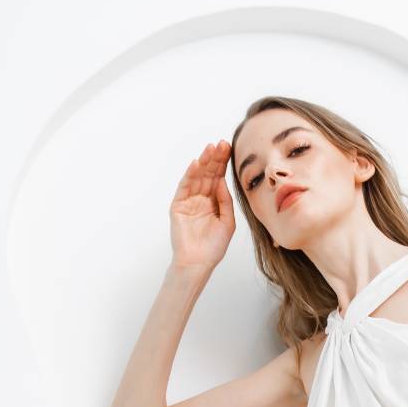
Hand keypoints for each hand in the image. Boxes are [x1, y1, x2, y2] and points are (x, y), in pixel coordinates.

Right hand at [170, 139, 235, 268]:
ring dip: (203, 162)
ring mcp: (189, 200)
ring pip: (196, 176)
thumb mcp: (227, 222)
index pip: (218, 177)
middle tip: (222, 143)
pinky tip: (196, 164)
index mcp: (214, 200)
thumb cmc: (214, 247)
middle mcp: (201, 197)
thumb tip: (222, 181)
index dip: (223, 163)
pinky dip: (189, 175)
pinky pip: (184, 187)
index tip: (230, 148)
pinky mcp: (178, 205)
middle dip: (214, 158)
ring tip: (210, 149)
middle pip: (208, 173)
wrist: (199, 263)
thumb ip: (226, 201)